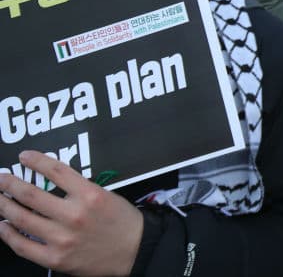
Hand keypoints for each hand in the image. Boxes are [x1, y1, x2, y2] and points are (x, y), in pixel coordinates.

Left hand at [0, 150, 142, 276]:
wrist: (136, 250)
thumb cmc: (122, 222)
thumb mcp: (105, 195)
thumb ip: (78, 189)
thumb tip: (48, 184)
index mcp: (89, 195)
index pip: (55, 171)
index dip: (36, 161)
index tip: (24, 157)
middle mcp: (74, 215)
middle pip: (31, 195)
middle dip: (10, 183)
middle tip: (0, 178)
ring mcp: (62, 238)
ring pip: (22, 218)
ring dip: (4, 206)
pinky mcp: (55, 258)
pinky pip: (23, 245)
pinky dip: (8, 234)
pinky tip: (3, 226)